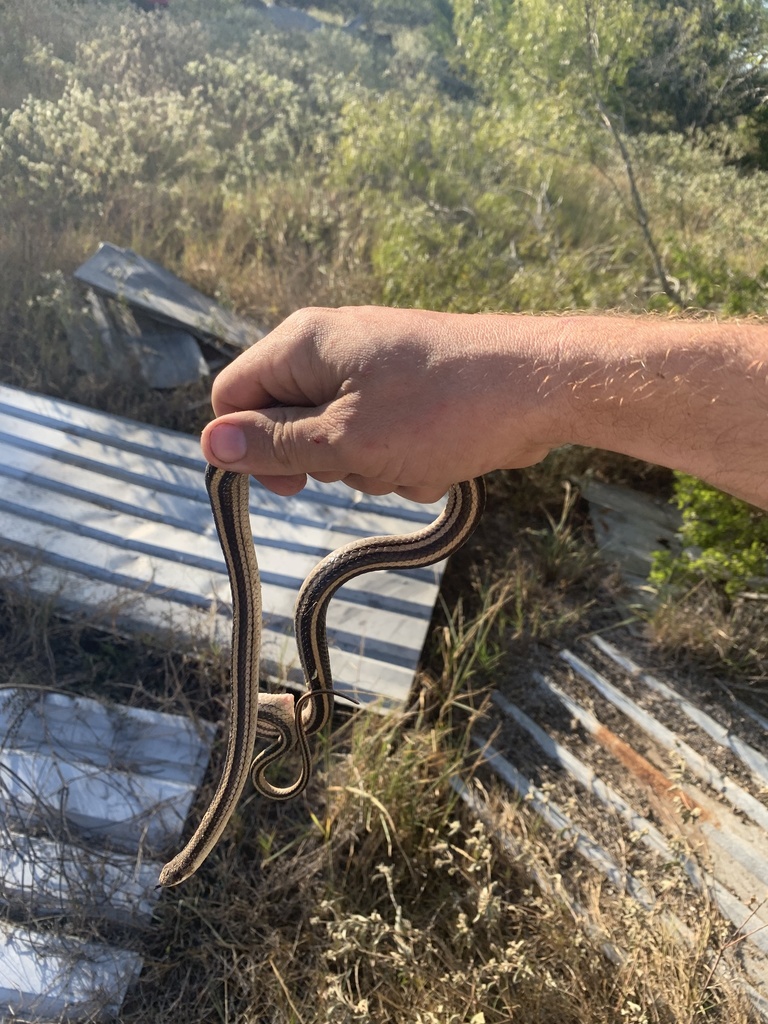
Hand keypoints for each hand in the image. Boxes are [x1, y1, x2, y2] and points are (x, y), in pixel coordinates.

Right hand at [201, 306, 563, 502]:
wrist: (538, 387)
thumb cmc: (440, 408)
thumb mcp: (345, 438)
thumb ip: (275, 444)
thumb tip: (210, 445)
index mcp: (303, 344)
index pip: (234, 397)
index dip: (248, 446)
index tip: (291, 486)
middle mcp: (332, 349)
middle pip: (289, 424)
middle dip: (326, 462)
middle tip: (367, 461)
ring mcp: (373, 371)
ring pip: (339, 443)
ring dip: (371, 469)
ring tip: (413, 458)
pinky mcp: (407, 394)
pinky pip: (380, 441)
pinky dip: (402, 462)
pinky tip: (439, 459)